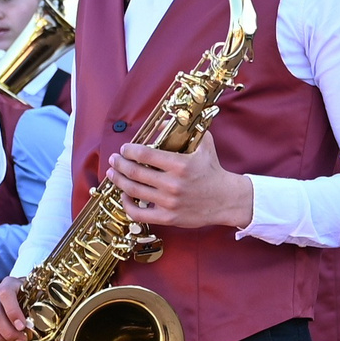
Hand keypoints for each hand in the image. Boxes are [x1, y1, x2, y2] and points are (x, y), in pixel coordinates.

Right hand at [0, 278, 29, 340]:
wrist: (16, 293)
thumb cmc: (27, 298)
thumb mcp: (34, 298)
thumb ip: (34, 309)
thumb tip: (33, 327)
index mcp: (8, 284)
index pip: (5, 295)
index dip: (13, 312)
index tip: (22, 327)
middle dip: (8, 332)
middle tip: (21, 340)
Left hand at [106, 133, 253, 230]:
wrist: (226, 199)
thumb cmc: (212, 170)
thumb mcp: (204, 144)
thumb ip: (184, 131)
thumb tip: (161, 122)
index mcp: (180, 165)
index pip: (145, 154)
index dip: (129, 150)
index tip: (124, 148)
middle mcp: (172, 184)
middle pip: (135, 172)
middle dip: (119, 164)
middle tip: (114, 159)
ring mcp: (169, 202)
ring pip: (133, 191)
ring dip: (118, 180)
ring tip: (113, 173)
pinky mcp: (168, 218)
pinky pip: (139, 213)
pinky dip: (127, 204)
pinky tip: (125, 195)